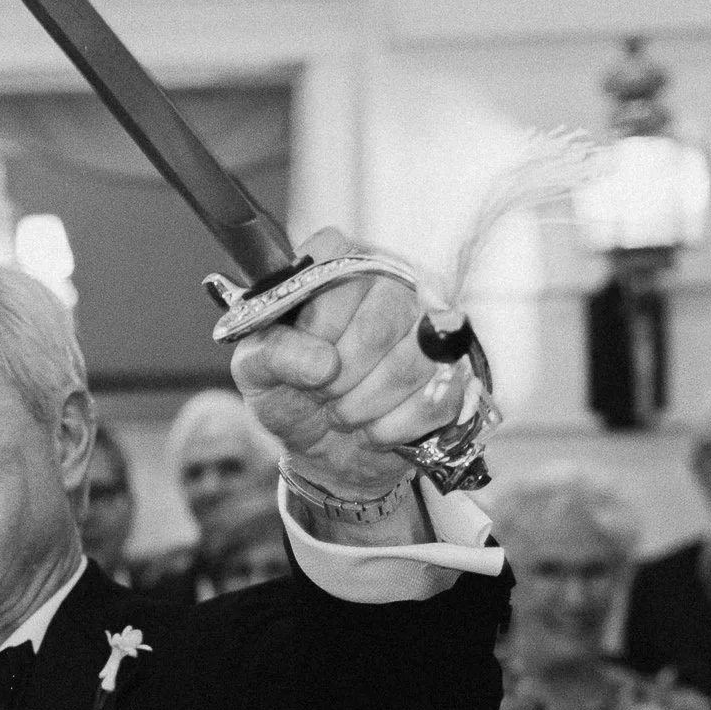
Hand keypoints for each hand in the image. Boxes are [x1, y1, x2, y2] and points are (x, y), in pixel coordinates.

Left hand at [227, 236, 480, 492]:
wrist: (324, 448)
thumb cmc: (289, 395)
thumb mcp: (255, 373)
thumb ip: (271, 353)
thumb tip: (322, 362)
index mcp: (338, 260)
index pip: (338, 279)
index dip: (317, 332)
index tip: (304, 359)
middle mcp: (392, 279)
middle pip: (380, 325)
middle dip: (341, 379)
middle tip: (324, 393)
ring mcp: (430, 324)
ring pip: (411, 365)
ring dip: (365, 407)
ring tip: (346, 411)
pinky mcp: (455, 370)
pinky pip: (436, 401)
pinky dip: (394, 428)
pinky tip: (375, 428)